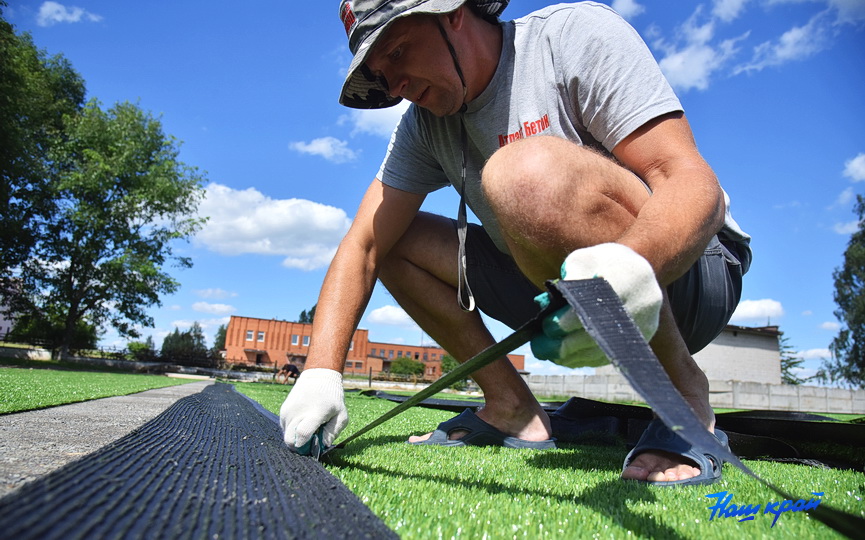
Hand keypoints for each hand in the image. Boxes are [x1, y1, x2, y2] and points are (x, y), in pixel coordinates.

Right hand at [279, 368, 348, 448]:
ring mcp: (288, 411)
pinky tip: (302, 423)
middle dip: (298, 447)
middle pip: (289, 440)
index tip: (312, 448)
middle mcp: (298, 412)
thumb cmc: (333, 398)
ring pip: (286, 435)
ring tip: (308, 429)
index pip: (303, 434)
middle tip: (310, 442)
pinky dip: (292, 430)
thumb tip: (323, 446)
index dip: (305, 446)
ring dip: (296, 438)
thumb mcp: (341, 415)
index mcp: (315, 412)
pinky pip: (284, 428)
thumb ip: (333, 432)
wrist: (318, 377)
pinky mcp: (283, 410)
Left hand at [531, 243, 661, 367]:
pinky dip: (585, 358)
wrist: (636, 270)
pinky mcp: (642, 338)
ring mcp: (644, 324)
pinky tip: (565, 357)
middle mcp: (640, 304)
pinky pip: (610, 354)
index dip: (568, 321)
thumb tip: (549, 307)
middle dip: (566, 343)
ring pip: (604, 348)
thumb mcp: (583, 260)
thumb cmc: (602, 262)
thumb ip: (568, 280)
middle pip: (599, 333)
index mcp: (625, 278)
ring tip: (548, 354)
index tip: (547, 326)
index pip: (593, 307)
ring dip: (572, 356)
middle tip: (540, 347)